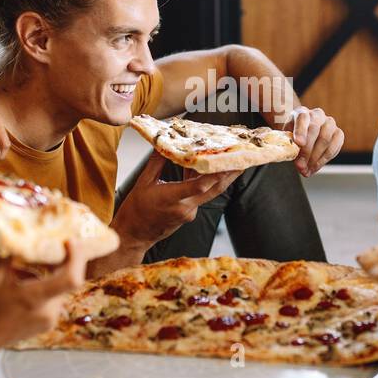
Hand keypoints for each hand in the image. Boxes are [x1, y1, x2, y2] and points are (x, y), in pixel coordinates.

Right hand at [0, 244, 89, 361]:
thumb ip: (10, 253)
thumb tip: (22, 231)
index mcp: (34, 299)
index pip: (71, 279)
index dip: (77, 257)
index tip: (69, 240)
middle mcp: (47, 312)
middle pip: (67, 279)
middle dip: (61, 260)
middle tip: (51, 242)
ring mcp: (49, 321)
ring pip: (60, 288)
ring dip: (50, 272)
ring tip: (25, 264)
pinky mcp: (47, 324)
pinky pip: (54, 297)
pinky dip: (45, 284)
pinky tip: (23, 280)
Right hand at [111, 153, 240, 248]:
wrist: (134, 234)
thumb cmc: (136, 210)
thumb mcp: (143, 182)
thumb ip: (156, 162)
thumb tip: (163, 143)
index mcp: (171, 199)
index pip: (196, 187)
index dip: (212, 176)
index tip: (224, 165)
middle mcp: (185, 208)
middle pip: (213, 190)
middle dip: (229, 175)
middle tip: (243, 161)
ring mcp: (189, 213)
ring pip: (209, 193)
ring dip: (220, 178)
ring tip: (234, 163)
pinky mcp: (190, 214)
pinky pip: (201, 196)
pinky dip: (205, 183)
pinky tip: (207, 170)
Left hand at [275, 106, 343, 176]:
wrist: (303, 135)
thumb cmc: (292, 135)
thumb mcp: (286, 137)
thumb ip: (288, 143)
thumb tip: (289, 154)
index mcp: (302, 112)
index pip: (302, 118)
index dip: (301, 130)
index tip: (299, 143)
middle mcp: (318, 115)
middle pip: (314, 130)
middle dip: (307, 151)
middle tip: (300, 166)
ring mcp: (330, 123)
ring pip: (326, 139)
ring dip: (315, 158)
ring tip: (306, 170)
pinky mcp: (338, 133)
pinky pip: (335, 147)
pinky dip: (325, 159)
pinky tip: (315, 167)